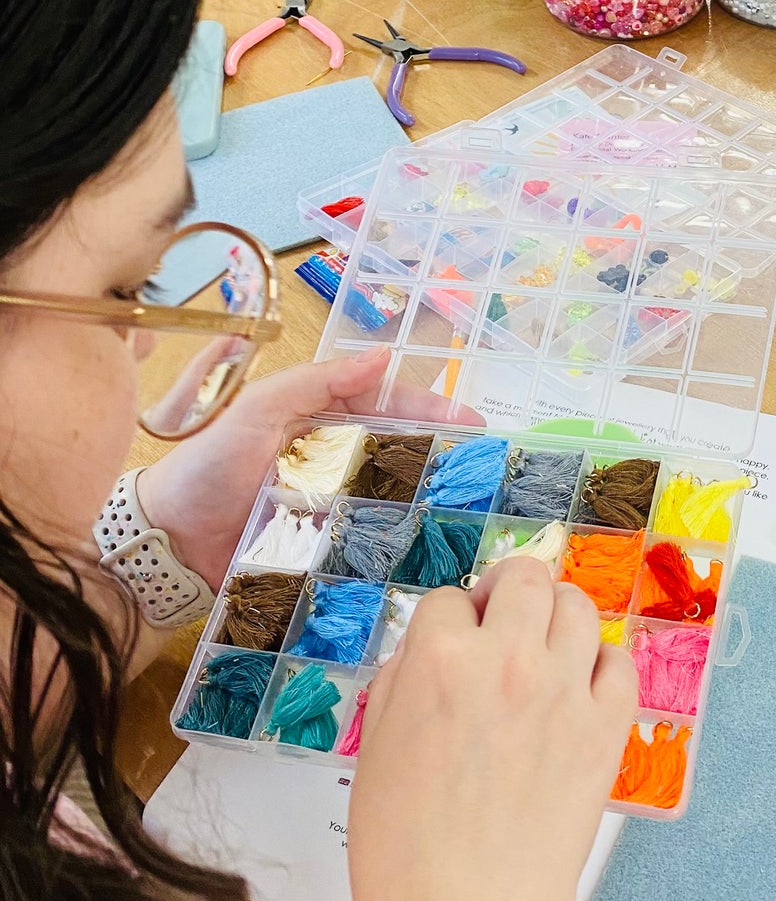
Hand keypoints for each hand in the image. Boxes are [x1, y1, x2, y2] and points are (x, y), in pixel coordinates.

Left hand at [139, 350, 480, 591]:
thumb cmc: (207, 466)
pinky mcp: (323, 545)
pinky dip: (400, 537)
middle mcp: (330, 456)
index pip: (386, 403)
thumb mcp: (257, 409)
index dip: (430, 409)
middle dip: (444, 453)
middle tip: (485, 466)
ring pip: (390, 492)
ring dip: (430, 495)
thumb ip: (316, 381)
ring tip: (471, 505)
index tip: (470, 422)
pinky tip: (430, 543)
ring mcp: (329, 503)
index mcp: (318, 416)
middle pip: (398, 447)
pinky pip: (368, 537)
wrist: (165, 539)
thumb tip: (382, 356)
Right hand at [350, 560, 635, 900]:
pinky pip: (620, 664)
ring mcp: (565, 692)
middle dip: (506, 594)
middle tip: (499, 628)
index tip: (448, 651)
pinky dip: (600, 667)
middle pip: (525, 577)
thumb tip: (431, 650)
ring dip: (556, 617)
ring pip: (577, 605)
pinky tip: (578, 691)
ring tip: (542, 651)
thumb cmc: (404, 853)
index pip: (447, 600)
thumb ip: (404, 682)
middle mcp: (508, 660)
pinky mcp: (607, 730)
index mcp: (439, 660)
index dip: (445, 624)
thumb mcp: (376, 750)